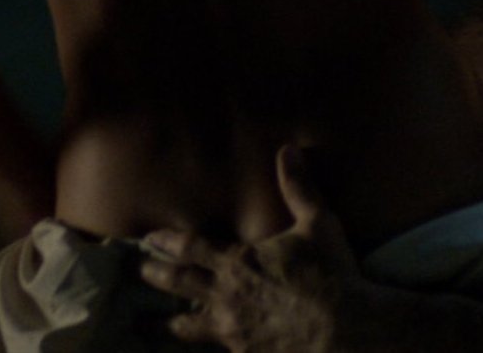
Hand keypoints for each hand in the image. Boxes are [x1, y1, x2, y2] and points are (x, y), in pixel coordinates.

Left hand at [138, 145, 369, 352]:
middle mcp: (227, 295)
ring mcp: (232, 329)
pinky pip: (210, 350)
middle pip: (178, 283)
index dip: (166, 242)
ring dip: (160, 323)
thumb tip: (288, 149)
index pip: (190, 248)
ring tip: (139, 324)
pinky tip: (184, 351)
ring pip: (185, 326)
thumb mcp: (318, 224)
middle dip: (153, 276)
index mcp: (239, 261)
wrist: (347, 330)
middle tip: (134, 272)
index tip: (147, 239)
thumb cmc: (333, 274)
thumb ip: (299, 187)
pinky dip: (193, 348)